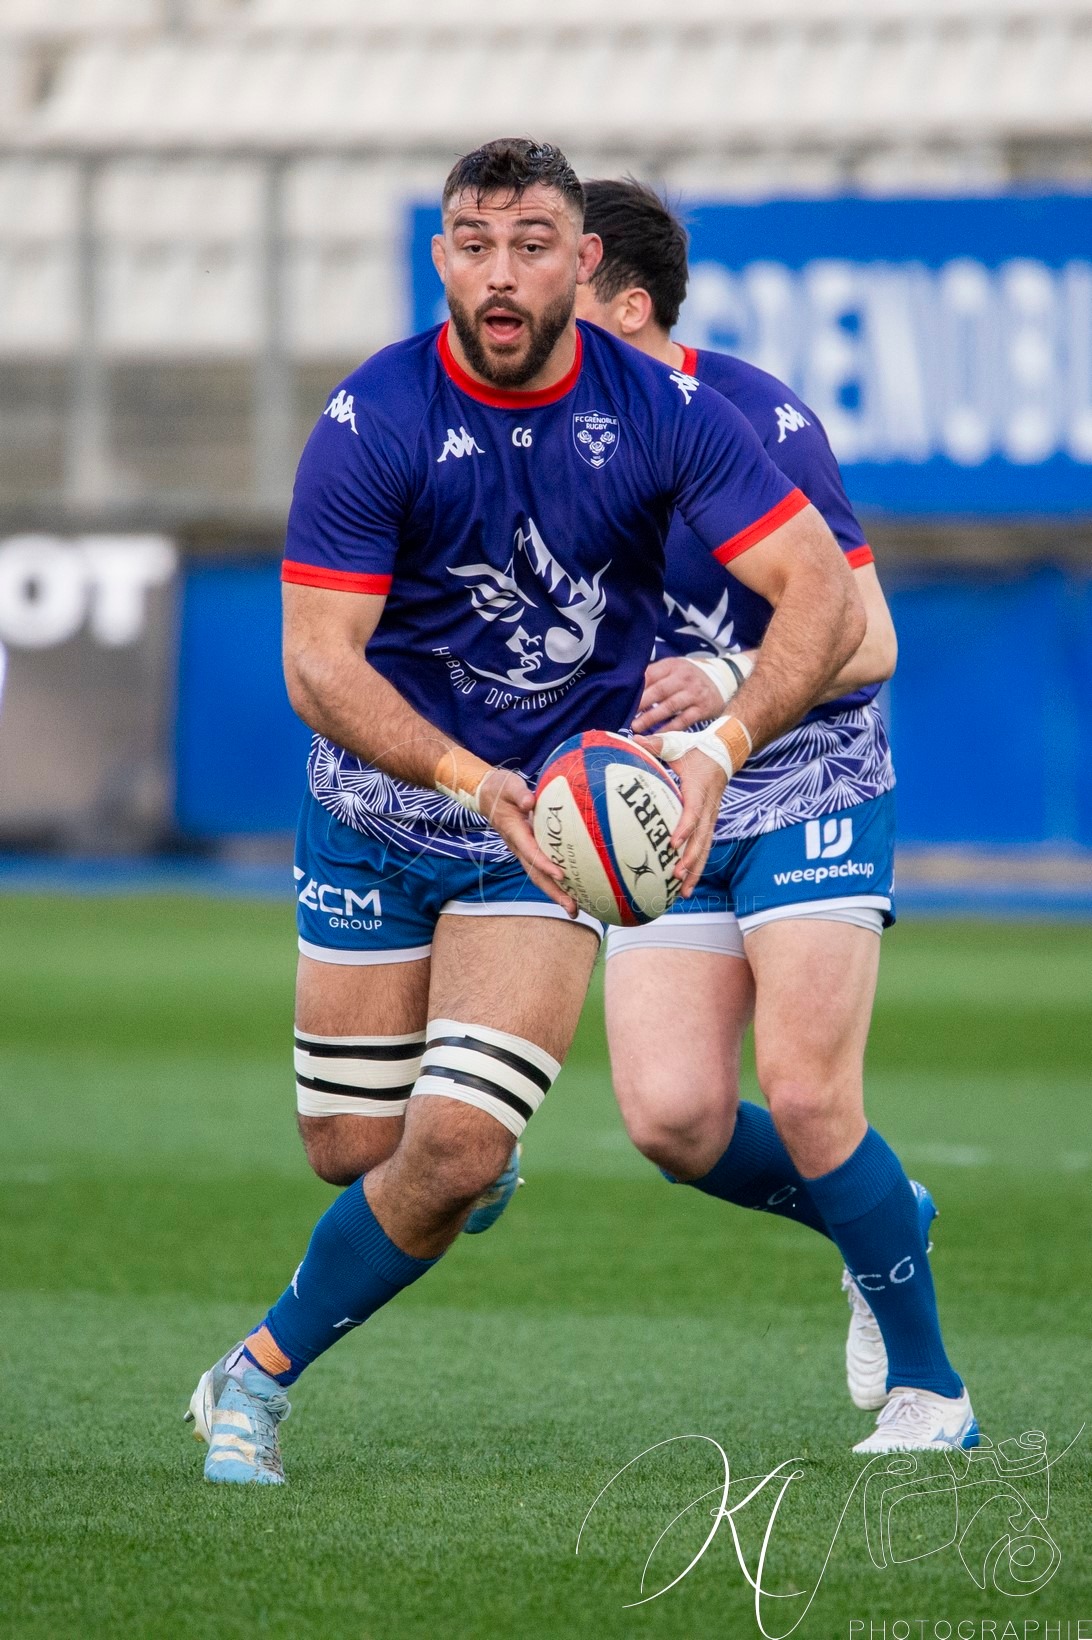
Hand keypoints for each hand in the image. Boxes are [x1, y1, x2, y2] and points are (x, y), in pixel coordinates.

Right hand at [476, 768, 578, 917]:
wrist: (487, 794)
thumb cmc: (500, 788)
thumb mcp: (509, 785)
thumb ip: (519, 793)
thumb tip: (530, 801)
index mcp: (514, 832)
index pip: (530, 851)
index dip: (545, 864)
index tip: (561, 875)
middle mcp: (518, 846)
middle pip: (535, 874)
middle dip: (553, 892)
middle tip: (571, 908)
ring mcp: (523, 850)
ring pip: (538, 876)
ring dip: (555, 894)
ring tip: (574, 910)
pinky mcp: (529, 849)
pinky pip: (541, 870)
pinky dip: (554, 883)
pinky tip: (571, 891)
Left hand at [631, 656, 724, 733]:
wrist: (722, 682)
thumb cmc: (687, 677)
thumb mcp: (673, 668)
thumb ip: (654, 674)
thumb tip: (627, 684)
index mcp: (673, 665)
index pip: (651, 674)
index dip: (636, 687)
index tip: (622, 698)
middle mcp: (684, 678)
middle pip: (659, 690)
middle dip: (641, 703)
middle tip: (625, 715)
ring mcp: (694, 693)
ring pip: (670, 706)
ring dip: (651, 718)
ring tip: (636, 727)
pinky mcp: (702, 709)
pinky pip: (683, 720)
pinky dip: (669, 728)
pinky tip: (656, 735)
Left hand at [633, 739, 725, 895]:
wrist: (725, 753)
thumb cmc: (697, 750)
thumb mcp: (678, 744)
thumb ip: (656, 744)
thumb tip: (632, 738)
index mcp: (699, 791)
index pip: (693, 813)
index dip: (684, 828)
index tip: (673, 843)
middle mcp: (708, 808)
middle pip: (701, 839)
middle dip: (690, 859)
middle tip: (676, 875)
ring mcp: (710, 818)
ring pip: (704, 848)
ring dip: (695, 870)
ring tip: (683, 891)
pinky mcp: (709, 823)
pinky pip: (703, 847)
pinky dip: (696, 866)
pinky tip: (685, 885)